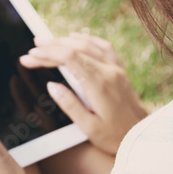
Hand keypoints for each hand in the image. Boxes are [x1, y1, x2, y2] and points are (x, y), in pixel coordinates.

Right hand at [18, 32, 148, 155]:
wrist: (143, 137)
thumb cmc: (115, 137)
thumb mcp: (89, 127)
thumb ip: (70, 105)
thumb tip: (52, 85)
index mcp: (99, 85)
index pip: (68, 59)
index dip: (47, 54)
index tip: (29, 56)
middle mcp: (109, 72)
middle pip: (75, 49)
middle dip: (51, 47)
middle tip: (32, 49)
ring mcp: (116, 69)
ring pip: (89, 45)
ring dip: (66, 40)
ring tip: (46, 41)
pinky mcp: (120, 72)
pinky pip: (104, 48)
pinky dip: (88, 40)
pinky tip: (76, 37)